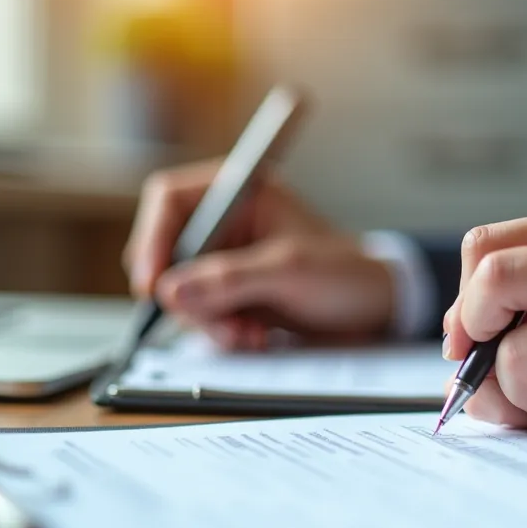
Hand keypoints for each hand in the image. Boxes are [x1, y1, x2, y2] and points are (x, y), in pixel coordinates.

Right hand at [123, 158, 394, 348]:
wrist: (375, 307)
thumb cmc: (344, 272)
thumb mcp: (288, 271)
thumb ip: (229, 279)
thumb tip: (170, 291)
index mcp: (238, 191)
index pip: (168, 200)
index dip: (151, 238)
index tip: (152, 283)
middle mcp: (224, 222)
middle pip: (167, 254)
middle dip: (188, 296)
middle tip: (222, 323)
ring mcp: (224, 260)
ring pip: (180, 292)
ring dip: (209, 321)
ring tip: (249, 334)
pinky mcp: (230, 293)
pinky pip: (200, 315)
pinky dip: (220, 331)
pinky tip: (254, 336)